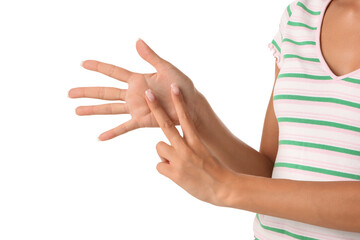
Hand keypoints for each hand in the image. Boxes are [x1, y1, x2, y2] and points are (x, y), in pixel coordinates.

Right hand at [68, 39, 203, 140]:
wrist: (190, 104)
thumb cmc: (181, 85)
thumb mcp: (166, 68)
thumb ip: (150, 57)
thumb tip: (137, 41)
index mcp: (138, 79)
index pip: (113, 72)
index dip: (98, 67)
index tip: (83, 63)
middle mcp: (133, 94)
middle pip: (105, 91)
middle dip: (87, 91)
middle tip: (69, 93)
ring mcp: (136, 108)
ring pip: (109, 109)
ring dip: (93, 110)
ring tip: (77, 110)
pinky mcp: (142, 120)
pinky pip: (124, 127)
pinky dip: (113, 132)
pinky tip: (100, 137)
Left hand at [145, 83, 233, 206]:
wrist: (223, 188)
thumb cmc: (213, 170)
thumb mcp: (202, 152)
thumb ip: (187, 145)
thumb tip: (168, 146)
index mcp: (195, 140)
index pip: (185, 117)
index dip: (179, 102)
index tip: (175, 87)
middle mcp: (186, 147)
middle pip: (166, 125)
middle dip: (156, 108)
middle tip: (147, 93)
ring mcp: (179, 159)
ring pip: (159, 147)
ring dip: (165, 155)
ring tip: (177, 164)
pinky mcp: (174, 173)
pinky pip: (159, 166)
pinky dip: (166, 170)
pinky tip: (177, 175)